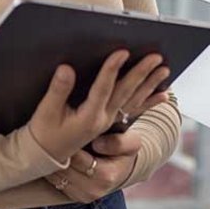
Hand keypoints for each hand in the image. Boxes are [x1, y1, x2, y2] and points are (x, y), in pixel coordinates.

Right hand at [30, 50, 169, 163]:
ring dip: (150, 84)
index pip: (103, 89)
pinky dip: (149, 101)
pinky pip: (134, 110)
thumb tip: (66, 68)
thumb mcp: (46, 112)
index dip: (112, 69)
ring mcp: (109, 120)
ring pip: (133, 99)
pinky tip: (164, 95)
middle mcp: (103, 119)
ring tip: (165, 70)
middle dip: (141, 73)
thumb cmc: (44, 133)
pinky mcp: (109, 120)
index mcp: (88, 117)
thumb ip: (58, 90)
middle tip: (156, 57)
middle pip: (125, 92)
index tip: (122, 52)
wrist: (46, 156)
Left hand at [45, 132, 143, 201]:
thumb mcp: (131, 142)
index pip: (77, 159)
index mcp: (107, 176)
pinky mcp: (76, 197)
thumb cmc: (124, 152)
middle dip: (59, 153)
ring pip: (57, 177)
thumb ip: (119, 142)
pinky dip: (54, 171)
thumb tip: (98, 144)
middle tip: (56, 137)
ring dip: (54, 162)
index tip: (66, 132)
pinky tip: (58, 159)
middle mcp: (94, 190)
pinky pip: (57, 183)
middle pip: (64, 169)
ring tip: (55, 147)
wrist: (124, 169)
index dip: (69, 144)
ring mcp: (84, 196)